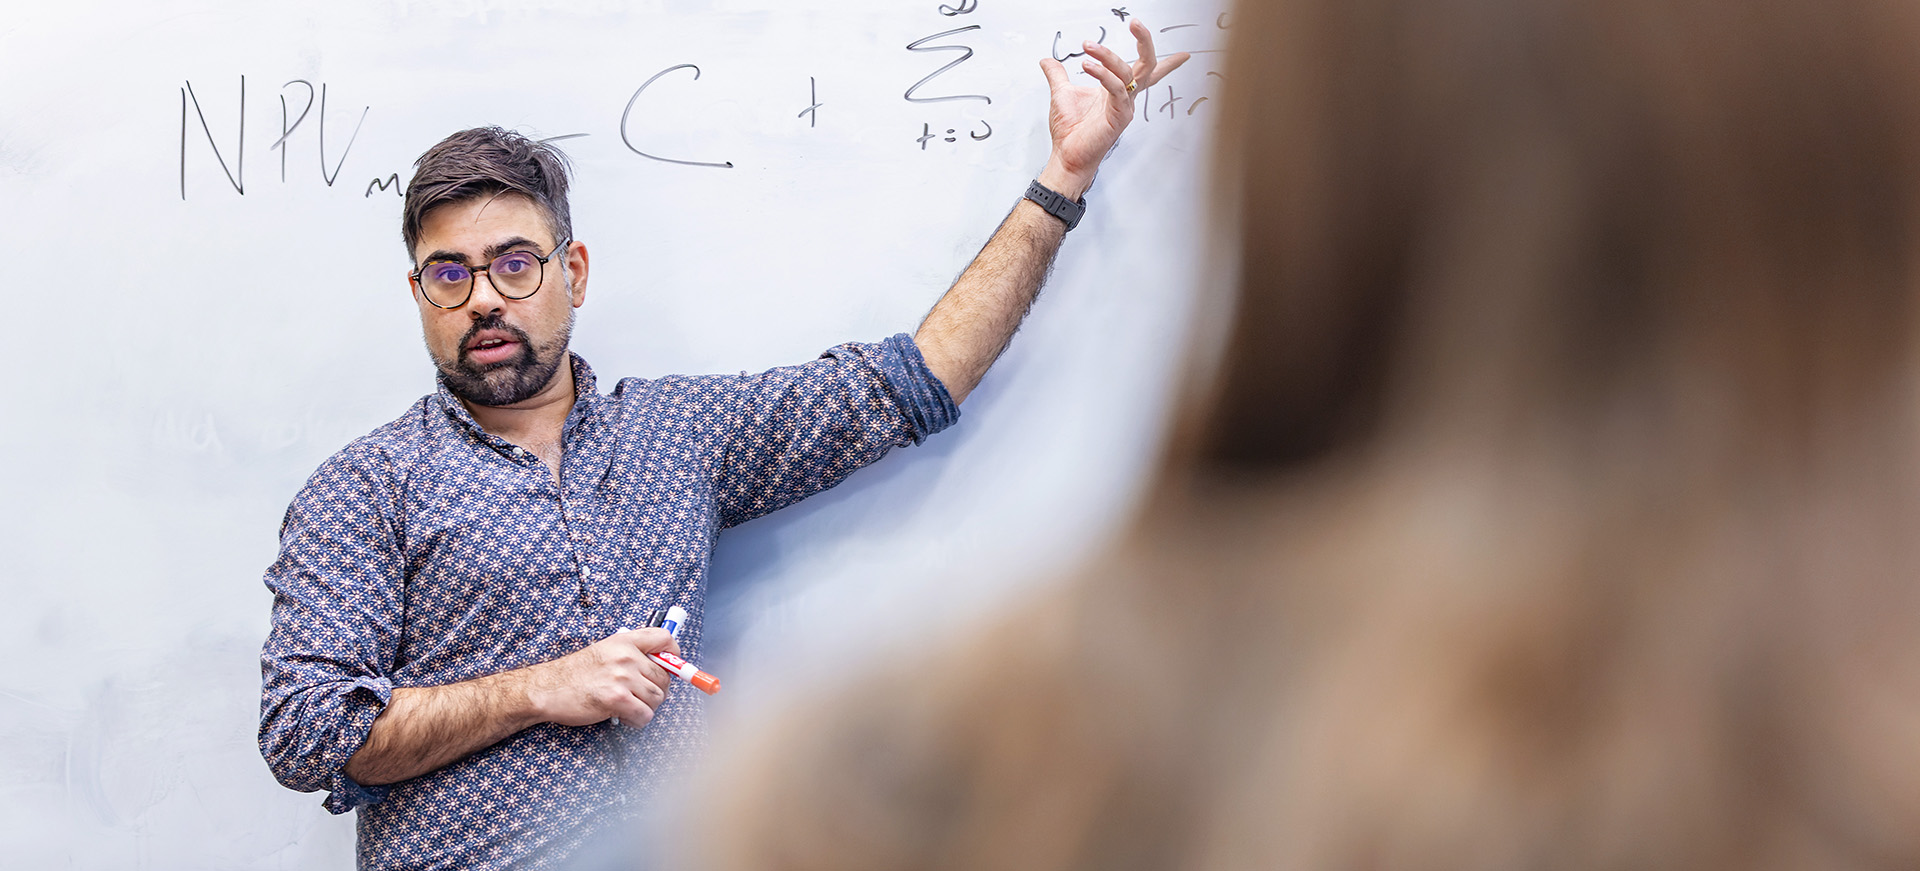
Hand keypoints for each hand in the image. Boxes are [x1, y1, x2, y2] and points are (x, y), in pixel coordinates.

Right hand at [525, 628, 677, 727]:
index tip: (671, 667)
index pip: (665, 639)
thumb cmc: (575, 674)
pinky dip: (638, 720)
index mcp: (624, 641)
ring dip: (647, 708)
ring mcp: (622, 677)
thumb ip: (631, 655)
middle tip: (639, 697)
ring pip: (657, 698)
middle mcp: (626, 656)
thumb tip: (662, 667)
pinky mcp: (617, 699)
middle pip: (665, 677)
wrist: (547, 688)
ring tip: (629, 707)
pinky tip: (624, 717)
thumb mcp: (604, 651)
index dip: (674, 655)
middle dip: (656, 691)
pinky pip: (645, 715)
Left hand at [1037, 19, 1190, 197]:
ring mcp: (1124, 106)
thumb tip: (1047, 61)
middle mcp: (1125, 96)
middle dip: (1145, 42)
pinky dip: (1103, 74)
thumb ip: (1058, 75)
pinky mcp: (1119, 116)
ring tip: (1088, 46)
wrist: (1066, 155)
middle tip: (1136, 23)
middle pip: (1147, 64)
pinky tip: (1089, 66)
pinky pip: (1117, 89)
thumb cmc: (1070, 131)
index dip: (1162, 59)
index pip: (1144, 70)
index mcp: (1117, 90)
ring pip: (1129, 72)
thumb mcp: (1061, 93)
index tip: (1179, 50)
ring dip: (1109, 55)